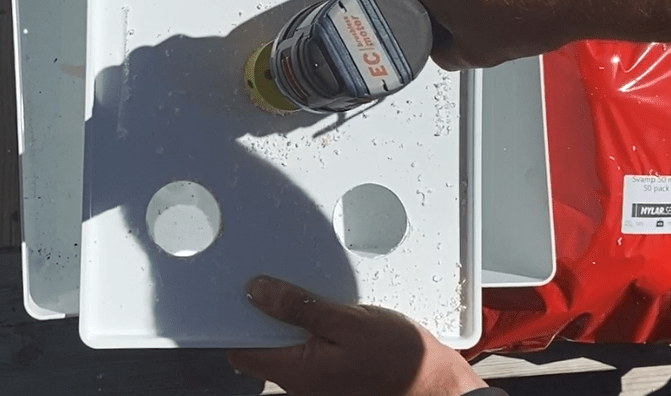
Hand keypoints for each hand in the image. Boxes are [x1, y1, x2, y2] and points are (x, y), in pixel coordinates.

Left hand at [228, 276, 486, 395]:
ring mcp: (317, 381)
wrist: (434, 386)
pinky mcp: (334, 376)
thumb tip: (259, 291)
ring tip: (319, 297)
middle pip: (266, 344)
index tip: (242, 291)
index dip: (236, 318)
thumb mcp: (350, 322)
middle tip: (289, 285)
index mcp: (296, 370)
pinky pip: (312, 349)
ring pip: (290, 344)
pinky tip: (336, 314)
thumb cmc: (399, 360)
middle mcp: (301, 382)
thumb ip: (300, 307)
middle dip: (271, 313)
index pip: (241, 348)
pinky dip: (316, 328)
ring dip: (297, 319)